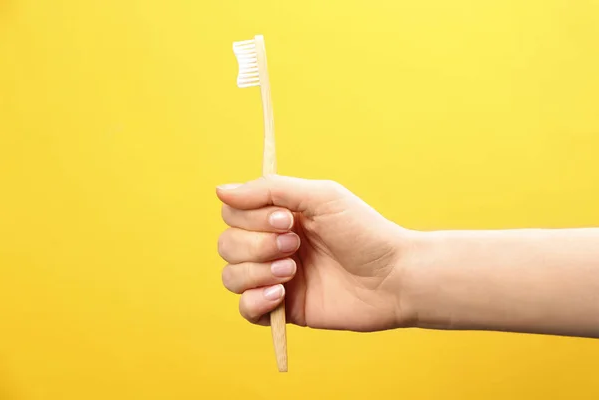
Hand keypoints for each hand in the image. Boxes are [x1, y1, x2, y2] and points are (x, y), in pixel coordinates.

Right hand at [216, 175, 412, 331]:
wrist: (394, 277)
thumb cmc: (364, 232)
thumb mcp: (321, 197)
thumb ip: (271, 189)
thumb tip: (220, 190)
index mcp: (278, 216)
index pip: (233, 213)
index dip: (250, 217)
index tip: (287, 220)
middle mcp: (272, 245)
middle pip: (227, 244)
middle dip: (257, 245)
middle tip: (296, 245)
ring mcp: (276, 277)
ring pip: (231, 276)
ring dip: (257, 271)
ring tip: (294, 271)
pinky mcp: (284, 308)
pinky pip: (245, 309)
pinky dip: (255, 301)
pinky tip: (281, 295)